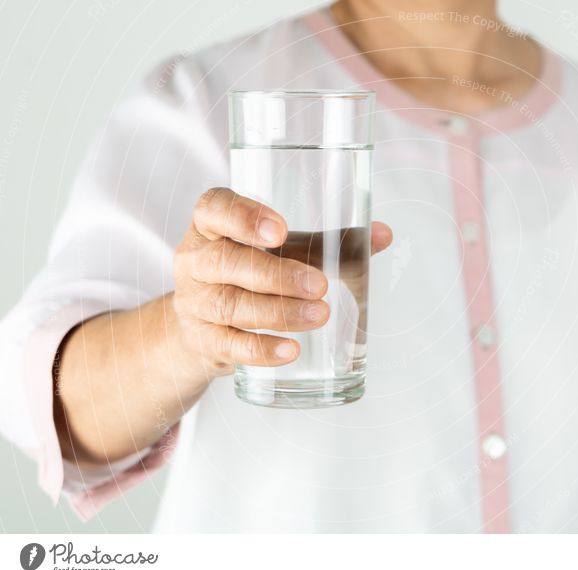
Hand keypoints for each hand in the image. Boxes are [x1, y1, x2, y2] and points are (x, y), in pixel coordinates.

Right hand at [172, 187, 391, 374]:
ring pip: (230, 305)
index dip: (243, 217)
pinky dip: (260, 350)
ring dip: (279, 312)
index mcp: (211, 225)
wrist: (203, 326)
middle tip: (320, 284)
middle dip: (276, 275)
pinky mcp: (201, 340)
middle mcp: (195, 260)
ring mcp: (193, 302)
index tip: (281, 231)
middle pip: (226, 262)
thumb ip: (328, 242)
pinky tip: (290, 351)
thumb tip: (382, 235)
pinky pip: (228, 345)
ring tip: (320, 315)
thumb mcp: (281, 252)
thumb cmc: (250, 274)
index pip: (214, 208)